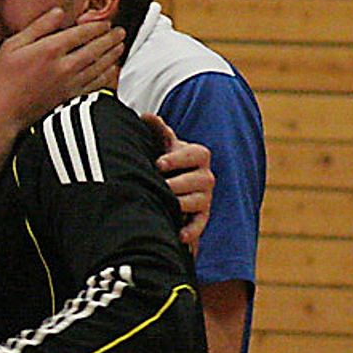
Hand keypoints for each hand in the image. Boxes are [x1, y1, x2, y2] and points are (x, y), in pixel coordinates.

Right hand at [0, 8, 124, 133]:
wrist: (0, 113)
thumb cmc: (1, 79)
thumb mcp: (13, 45)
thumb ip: (38, 27)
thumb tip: (59, 12)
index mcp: (50, 49)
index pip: (82, 33)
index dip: (97, 26)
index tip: (105, 22)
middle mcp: (63, 66)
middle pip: (95, 49)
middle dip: (110, 38)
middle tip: (120, 31)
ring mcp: (68, 84)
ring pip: (99, 66)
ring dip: (112, 55)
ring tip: (120, 46)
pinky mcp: (69, 98)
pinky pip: (95, 85)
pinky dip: (106, 76)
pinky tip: (111, 71)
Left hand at [142, 113, 213, 250]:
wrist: (170, 180)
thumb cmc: (165, 159)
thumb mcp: (162, 143)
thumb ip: (158, 130)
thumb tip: (146, 116)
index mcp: (199, 154)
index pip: (195, 154)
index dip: (177, 159)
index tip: (158, 164)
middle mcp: (206, 176)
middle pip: (200, 180)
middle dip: (178, 183)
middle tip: (160, 186)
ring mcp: (206, 197)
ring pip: (199, 202)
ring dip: (182, 204)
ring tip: (165, 204)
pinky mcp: (201, 216)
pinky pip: (200, 224)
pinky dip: (191, 231)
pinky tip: (179, 236)